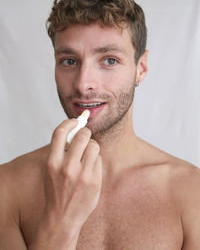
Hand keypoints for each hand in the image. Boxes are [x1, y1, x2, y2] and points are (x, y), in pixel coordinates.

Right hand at [43, 118, 101, 233]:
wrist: (62, 218)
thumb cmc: (56, 190)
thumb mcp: (51, 170)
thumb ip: (61, 151)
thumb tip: (76, 128)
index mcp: (52, 162)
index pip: (60, 132)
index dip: (69, 122)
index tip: (75, 121)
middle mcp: (67, 167)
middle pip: (83, 135)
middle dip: (86, 132)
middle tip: (85, 136)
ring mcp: (82, 175)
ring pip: (94, 145)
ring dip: (92, 146)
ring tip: (87, 156)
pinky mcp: (94, 181)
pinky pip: (99, 159)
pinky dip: (95, 160)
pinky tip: (89, 170)